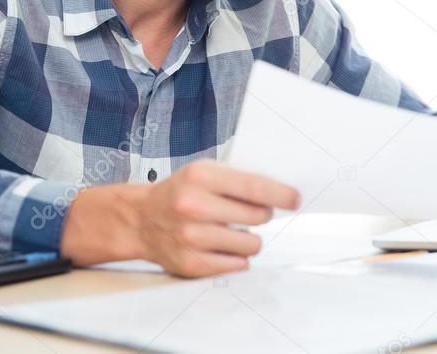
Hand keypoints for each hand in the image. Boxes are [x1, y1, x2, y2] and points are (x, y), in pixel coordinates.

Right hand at [60, 160, 299, 276]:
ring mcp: (192, 238)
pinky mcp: (192, 264)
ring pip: (252, 243)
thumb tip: (281, 194)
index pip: (253, 187)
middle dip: (262, 214)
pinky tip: (219, 245)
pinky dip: (235, 256)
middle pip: (258, 217)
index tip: (295, 199)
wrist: (141, 220)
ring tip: (231, 229)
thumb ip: (238, 180)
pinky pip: (237, 264)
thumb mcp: (204, 172)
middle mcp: (194, 207)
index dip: (281, 194)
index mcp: (200, 177)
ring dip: (249, 237)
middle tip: (248, 212)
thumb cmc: (180, 192)